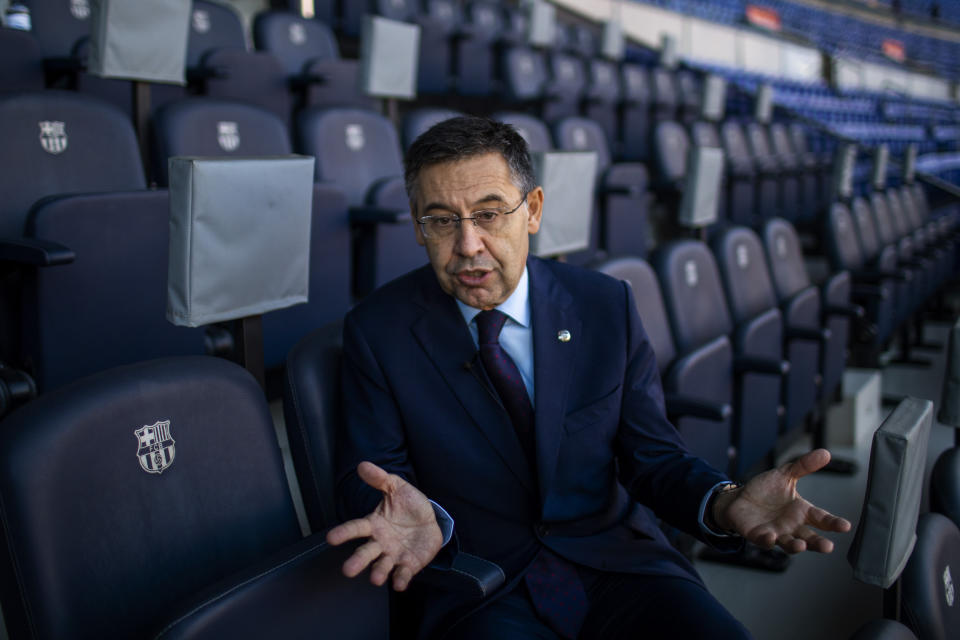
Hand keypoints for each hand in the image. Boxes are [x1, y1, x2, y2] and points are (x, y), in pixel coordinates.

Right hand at [327, 461, 443, 590]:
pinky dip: (400, 579)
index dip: (344, 533)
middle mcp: (380, 543)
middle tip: (347, 570)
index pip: (356, 528)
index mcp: (374, 524)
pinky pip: (403, 574)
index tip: (331, 538)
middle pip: (366, 553)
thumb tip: (363, 465)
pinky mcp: (409, 565)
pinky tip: (399, 583)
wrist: (430, 520)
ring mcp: (394, 555)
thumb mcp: (397, 487)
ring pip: (383, 566)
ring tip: (376, 578)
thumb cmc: (408, 504)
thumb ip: (380, 479)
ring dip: (379, 573)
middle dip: (357, 561)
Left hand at [713, 449, 851, 553]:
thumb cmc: (766, 490)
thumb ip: (804, 466)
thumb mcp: (785, 474)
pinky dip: (768, 540)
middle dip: (818, 543)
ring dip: (796, 546)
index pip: (822, 519)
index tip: (846, 526)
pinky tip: (771, 537)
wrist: (739, 498)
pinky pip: (765, 541)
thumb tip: (825, 453)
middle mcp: (792, 526)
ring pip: (789, 544)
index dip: (833, 523)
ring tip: (801, 545)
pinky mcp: (758, 535)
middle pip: (809, 538)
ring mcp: (776, 533)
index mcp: (802, 511)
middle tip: (828, 547)